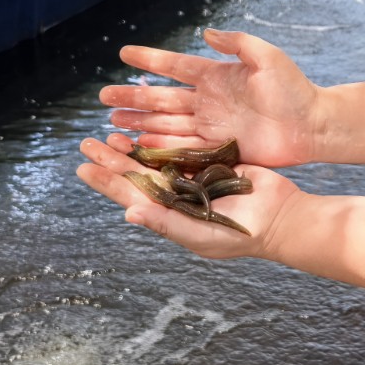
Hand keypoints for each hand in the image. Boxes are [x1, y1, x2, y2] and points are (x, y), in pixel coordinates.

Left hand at [77, 133, 299, 259]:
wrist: (280, 217)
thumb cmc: (240, 234)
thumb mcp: (200, 232)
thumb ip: (165, 222)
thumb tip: (128, 212)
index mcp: (170, 213)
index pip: (131, 195)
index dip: (107, 182)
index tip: (84, 166)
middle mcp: (177, 195)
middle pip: (137, 173)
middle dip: (112, 159)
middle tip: (88, 141)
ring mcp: (193, 177)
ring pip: (155, 159)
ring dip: (133, 147)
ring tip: (111, 133)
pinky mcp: (211, 162)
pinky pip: (181, 149)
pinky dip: (162, 140)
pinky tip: (147, 129)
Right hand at [100, 28, 324, 167]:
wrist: (312, 125)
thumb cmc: (294, 88)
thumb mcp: (267, 57)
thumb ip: (237, 44)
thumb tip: (206, 32)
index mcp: (217, 76)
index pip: (175, 66)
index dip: (150, 60)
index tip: (123, 54)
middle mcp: (208, 101)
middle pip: (162, 99)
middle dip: (132, 98)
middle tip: (103, 98)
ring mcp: (210, 125)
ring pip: (165, 125)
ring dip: (138, 124)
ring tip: (111, 123)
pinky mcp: (217, 148)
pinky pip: (181, 147)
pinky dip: (159, 147)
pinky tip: (137, 146)